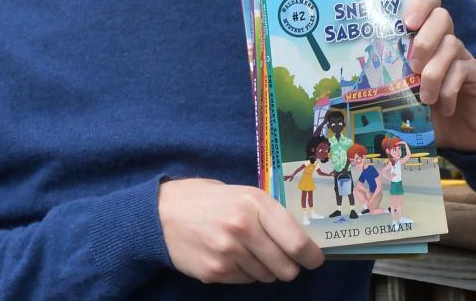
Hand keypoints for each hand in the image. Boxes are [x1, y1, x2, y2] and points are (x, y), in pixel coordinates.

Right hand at [158, 178, 323, 283]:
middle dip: (288, 266)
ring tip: (246, 250)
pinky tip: (229, 256)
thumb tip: (300, 238)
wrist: (160, 213)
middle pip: (286, 268)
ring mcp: (228, 253)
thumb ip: (268, 213)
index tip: (314, 259)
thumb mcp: (240, 193)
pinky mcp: (215, 272)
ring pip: (267, 277)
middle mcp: (243, 229)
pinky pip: (245, 281)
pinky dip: (243, 273)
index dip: (311, 256)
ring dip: (264, 269)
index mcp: (254, 204)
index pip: (296, 241)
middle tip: (280, 258)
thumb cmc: (206, 199)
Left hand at [404, 0, 475, 152]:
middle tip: (413, 65)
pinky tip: (443, 107)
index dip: (419, 4)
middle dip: (424, 38)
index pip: (428, 1)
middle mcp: (446, 41)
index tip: (406, 23)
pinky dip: (449, 88)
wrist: (462, 135)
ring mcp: (464, 57)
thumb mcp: (404, 92)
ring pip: (452, 44)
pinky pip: (463, 70)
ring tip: (425, 97)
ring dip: (433, 72)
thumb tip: (357, 76)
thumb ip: (390, 78)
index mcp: (427, 37)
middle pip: (442, 16)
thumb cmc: (427, 110)